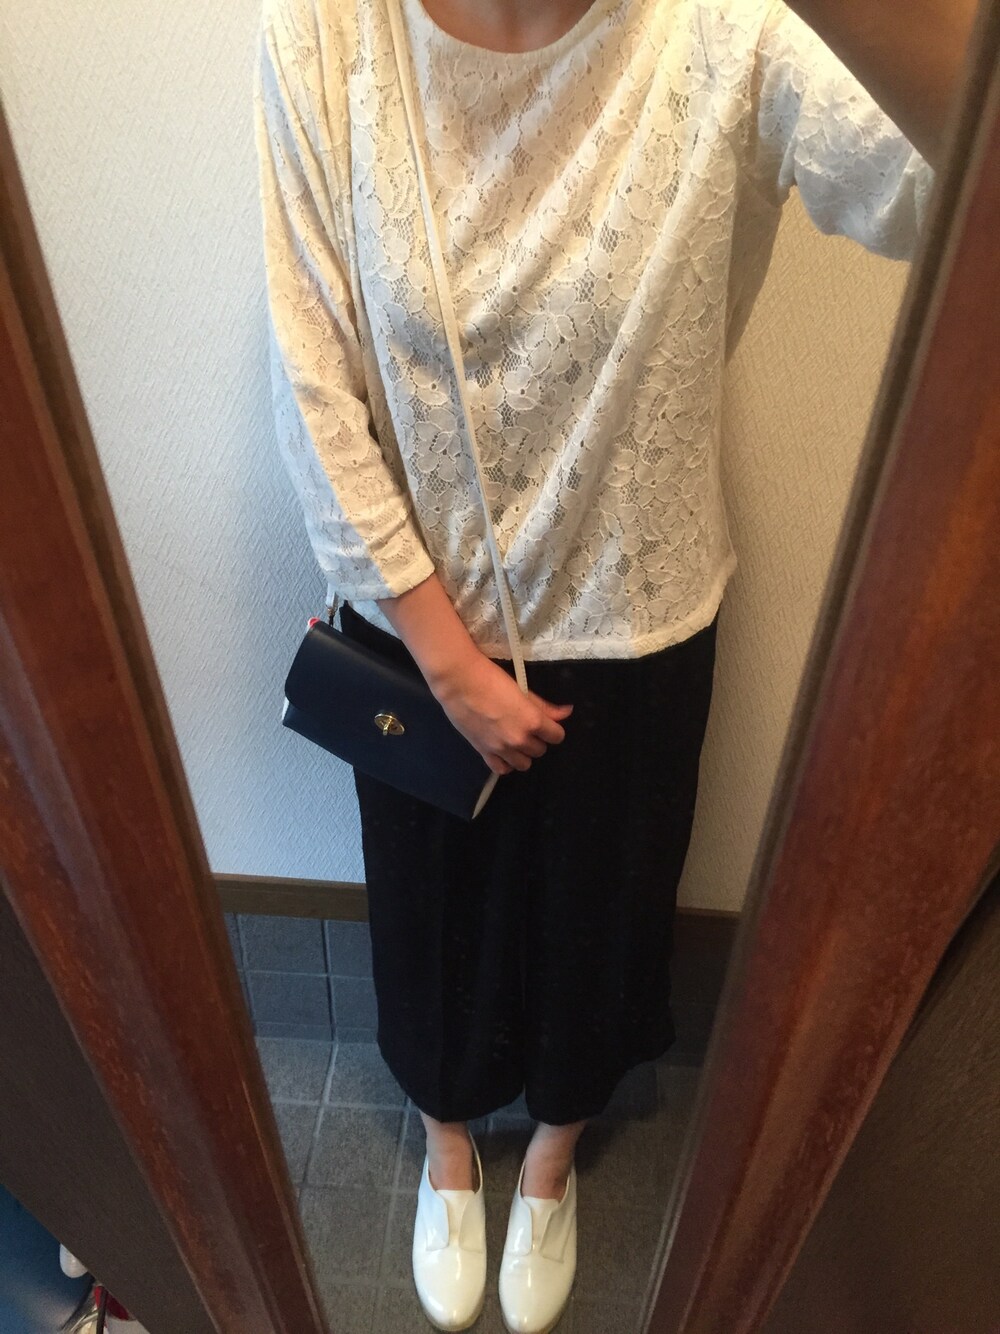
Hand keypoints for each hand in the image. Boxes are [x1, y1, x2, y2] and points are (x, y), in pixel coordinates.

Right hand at [429, 650, 573, 775]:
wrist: (458, 681)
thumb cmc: (492, 678)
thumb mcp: (523, 689)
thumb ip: (545, 706)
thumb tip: (567, 712)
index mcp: (533, 721)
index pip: (557, 736)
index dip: (553, 730)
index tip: (546, 724)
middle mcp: (519, 739)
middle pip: (540, 751)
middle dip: (537, 740)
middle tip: (526, 727)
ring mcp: (501, 749)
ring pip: (524, 764)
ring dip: (523, 753)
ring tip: (515, 739)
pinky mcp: (483, 752)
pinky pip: (502, 769)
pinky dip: (506, 763)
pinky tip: (503, 752)